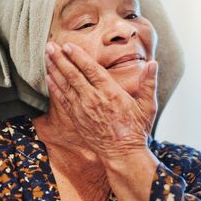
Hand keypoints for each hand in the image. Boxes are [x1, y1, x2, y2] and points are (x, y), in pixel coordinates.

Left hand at [44, 41, 157, 160]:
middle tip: (50, 45)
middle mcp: (94, 100)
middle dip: (61, 59)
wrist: (123, 154)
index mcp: (111, 93)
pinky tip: (48, 77)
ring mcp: (82, 110)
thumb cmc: (137, 130)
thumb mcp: (148, 106)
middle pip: (73, 75)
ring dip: (54, 69)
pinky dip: (54, 87)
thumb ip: (149, 83)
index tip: (68, 45)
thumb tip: (153, 63)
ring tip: (46, 56)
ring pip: (65, 85)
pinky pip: (62, 100)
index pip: (91, 69)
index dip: (78, 56)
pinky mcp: (76, 119)